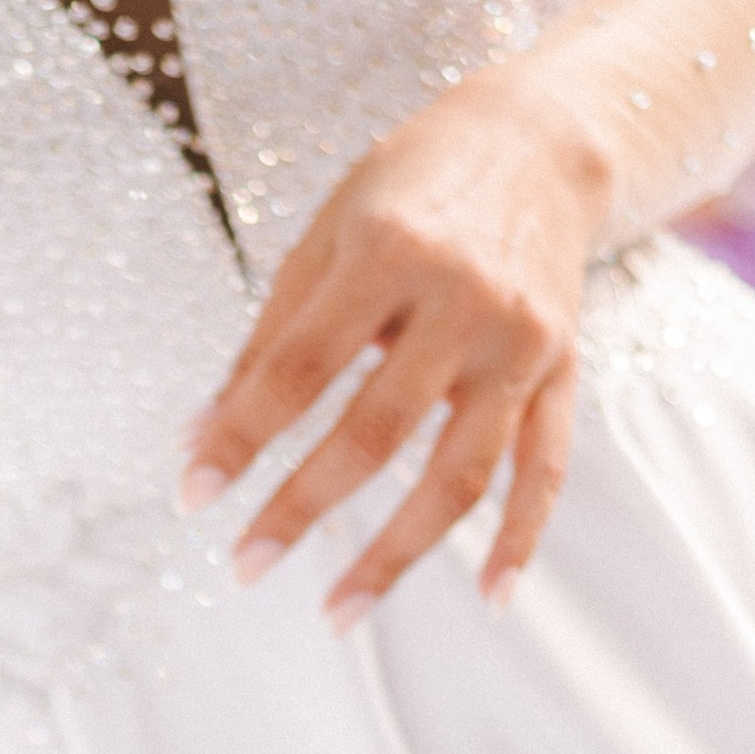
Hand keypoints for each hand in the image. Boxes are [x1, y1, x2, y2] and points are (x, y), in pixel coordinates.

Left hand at [180, 82, 604, 624]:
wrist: (543, 141)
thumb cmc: (414, 187)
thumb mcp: (327, 234)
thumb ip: (267, 339)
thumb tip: (196, 439)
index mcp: (389, 253)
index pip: (298, 370)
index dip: (240, 439)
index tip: (191, 498)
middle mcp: (463, 302)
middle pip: (373, 433)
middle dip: (301, 509)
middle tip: (244, 567)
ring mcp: (520, 344)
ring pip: (459, 475)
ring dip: (395, 556)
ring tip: (336, 612)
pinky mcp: (562, 370)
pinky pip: (544, 470)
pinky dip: (520, 538)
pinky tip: (487, 597)